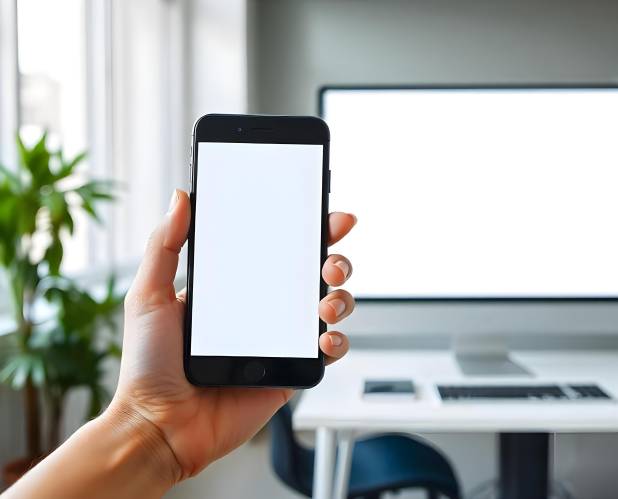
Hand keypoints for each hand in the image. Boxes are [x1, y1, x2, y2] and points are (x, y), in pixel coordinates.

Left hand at [109, 189, 355, 481]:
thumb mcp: (148, 296)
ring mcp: (279, 341)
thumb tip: (181, 198)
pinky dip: (337, 341)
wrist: (160, 426)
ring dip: (342, 296)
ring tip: (328, 301)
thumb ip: (164, 245)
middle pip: (314, 274)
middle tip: (330, 260)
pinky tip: (326, 337)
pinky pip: (327, 353)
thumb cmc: (148, 365)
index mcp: (236, 288)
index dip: (308, 231)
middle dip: (334, 260)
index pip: (280, 250)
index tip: (326, 215)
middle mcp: (263, 311)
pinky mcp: (290, 372)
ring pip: (329, 307)